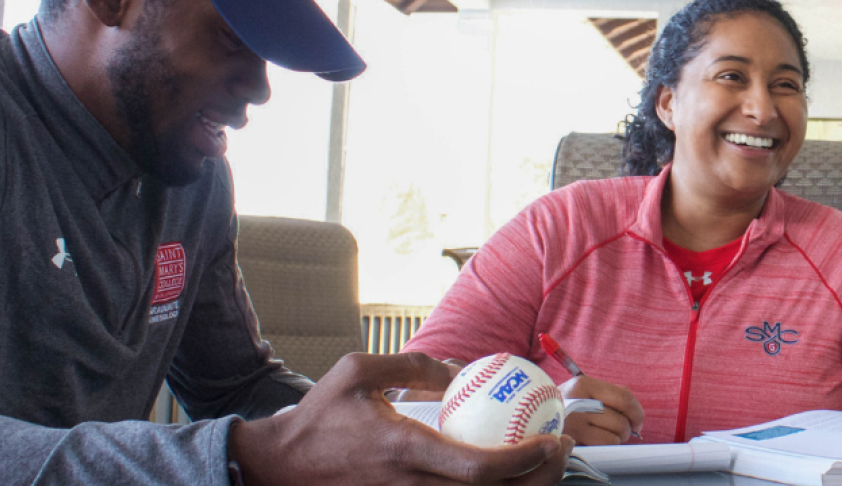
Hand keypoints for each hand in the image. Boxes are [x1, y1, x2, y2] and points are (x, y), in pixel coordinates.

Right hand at [229, 352, 572, 485]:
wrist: (282, 468)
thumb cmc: (319, 418)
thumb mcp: (358, 371)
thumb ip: (412, 366)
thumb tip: (456, 370)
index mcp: (407, 452)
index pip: (481, 468)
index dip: (526, 459)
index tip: (554, 438)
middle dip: (539, 478)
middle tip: (559, 448)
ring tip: (542, 460)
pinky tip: (503, 473)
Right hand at [558, 375, 643, 444]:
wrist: (533, 418)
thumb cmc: (568, 407)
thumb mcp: (584, 392)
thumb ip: (612, 394)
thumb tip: (637, 417)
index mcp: (583, 384)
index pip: (624, 397)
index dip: (637, 412)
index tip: (637, 422)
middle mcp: (578, 400)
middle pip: (622, 420)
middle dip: (625, 428)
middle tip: (615, 430)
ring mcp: (574, 422)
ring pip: (616, 434)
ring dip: (615, 438)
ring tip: (600, 434)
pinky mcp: (573, 440)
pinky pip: (606, 444)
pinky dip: (606, 445)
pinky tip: (594, 441)